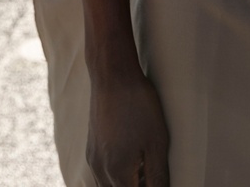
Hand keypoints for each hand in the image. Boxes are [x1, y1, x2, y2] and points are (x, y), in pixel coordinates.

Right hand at [87, 70, 169, 186]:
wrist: (112, 75)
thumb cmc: (138, 105)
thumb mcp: (157, 141)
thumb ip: (158, 175)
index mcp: (117, 173)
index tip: (156, 180)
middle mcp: (100, 171)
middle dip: (136, 186)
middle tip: (152, 177)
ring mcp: (93, 159)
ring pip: (107, 186)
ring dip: (124, 184)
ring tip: (144, 172)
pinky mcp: (91, 147)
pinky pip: (101, 173)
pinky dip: (116, 176)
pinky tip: (131, 162)